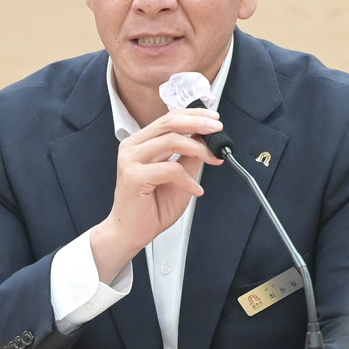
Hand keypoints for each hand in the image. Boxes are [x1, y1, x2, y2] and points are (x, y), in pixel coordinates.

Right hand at [89, 110, 222, 283]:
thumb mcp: (178, 177)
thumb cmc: (150, 207)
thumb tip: (206, 141)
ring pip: (171, 141)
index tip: (214, 119)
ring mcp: (131, 160)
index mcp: (141, 143)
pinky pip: (170, 169)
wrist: (131, 233)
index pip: (168, 118)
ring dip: (198, 149)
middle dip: (198, 123)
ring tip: (212, 159)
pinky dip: (188, 179)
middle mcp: (132, 147)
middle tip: (217, 129)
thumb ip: (189, 157)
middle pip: (169, 123)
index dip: (193, 115)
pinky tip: (196, 190)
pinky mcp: (134, 176)